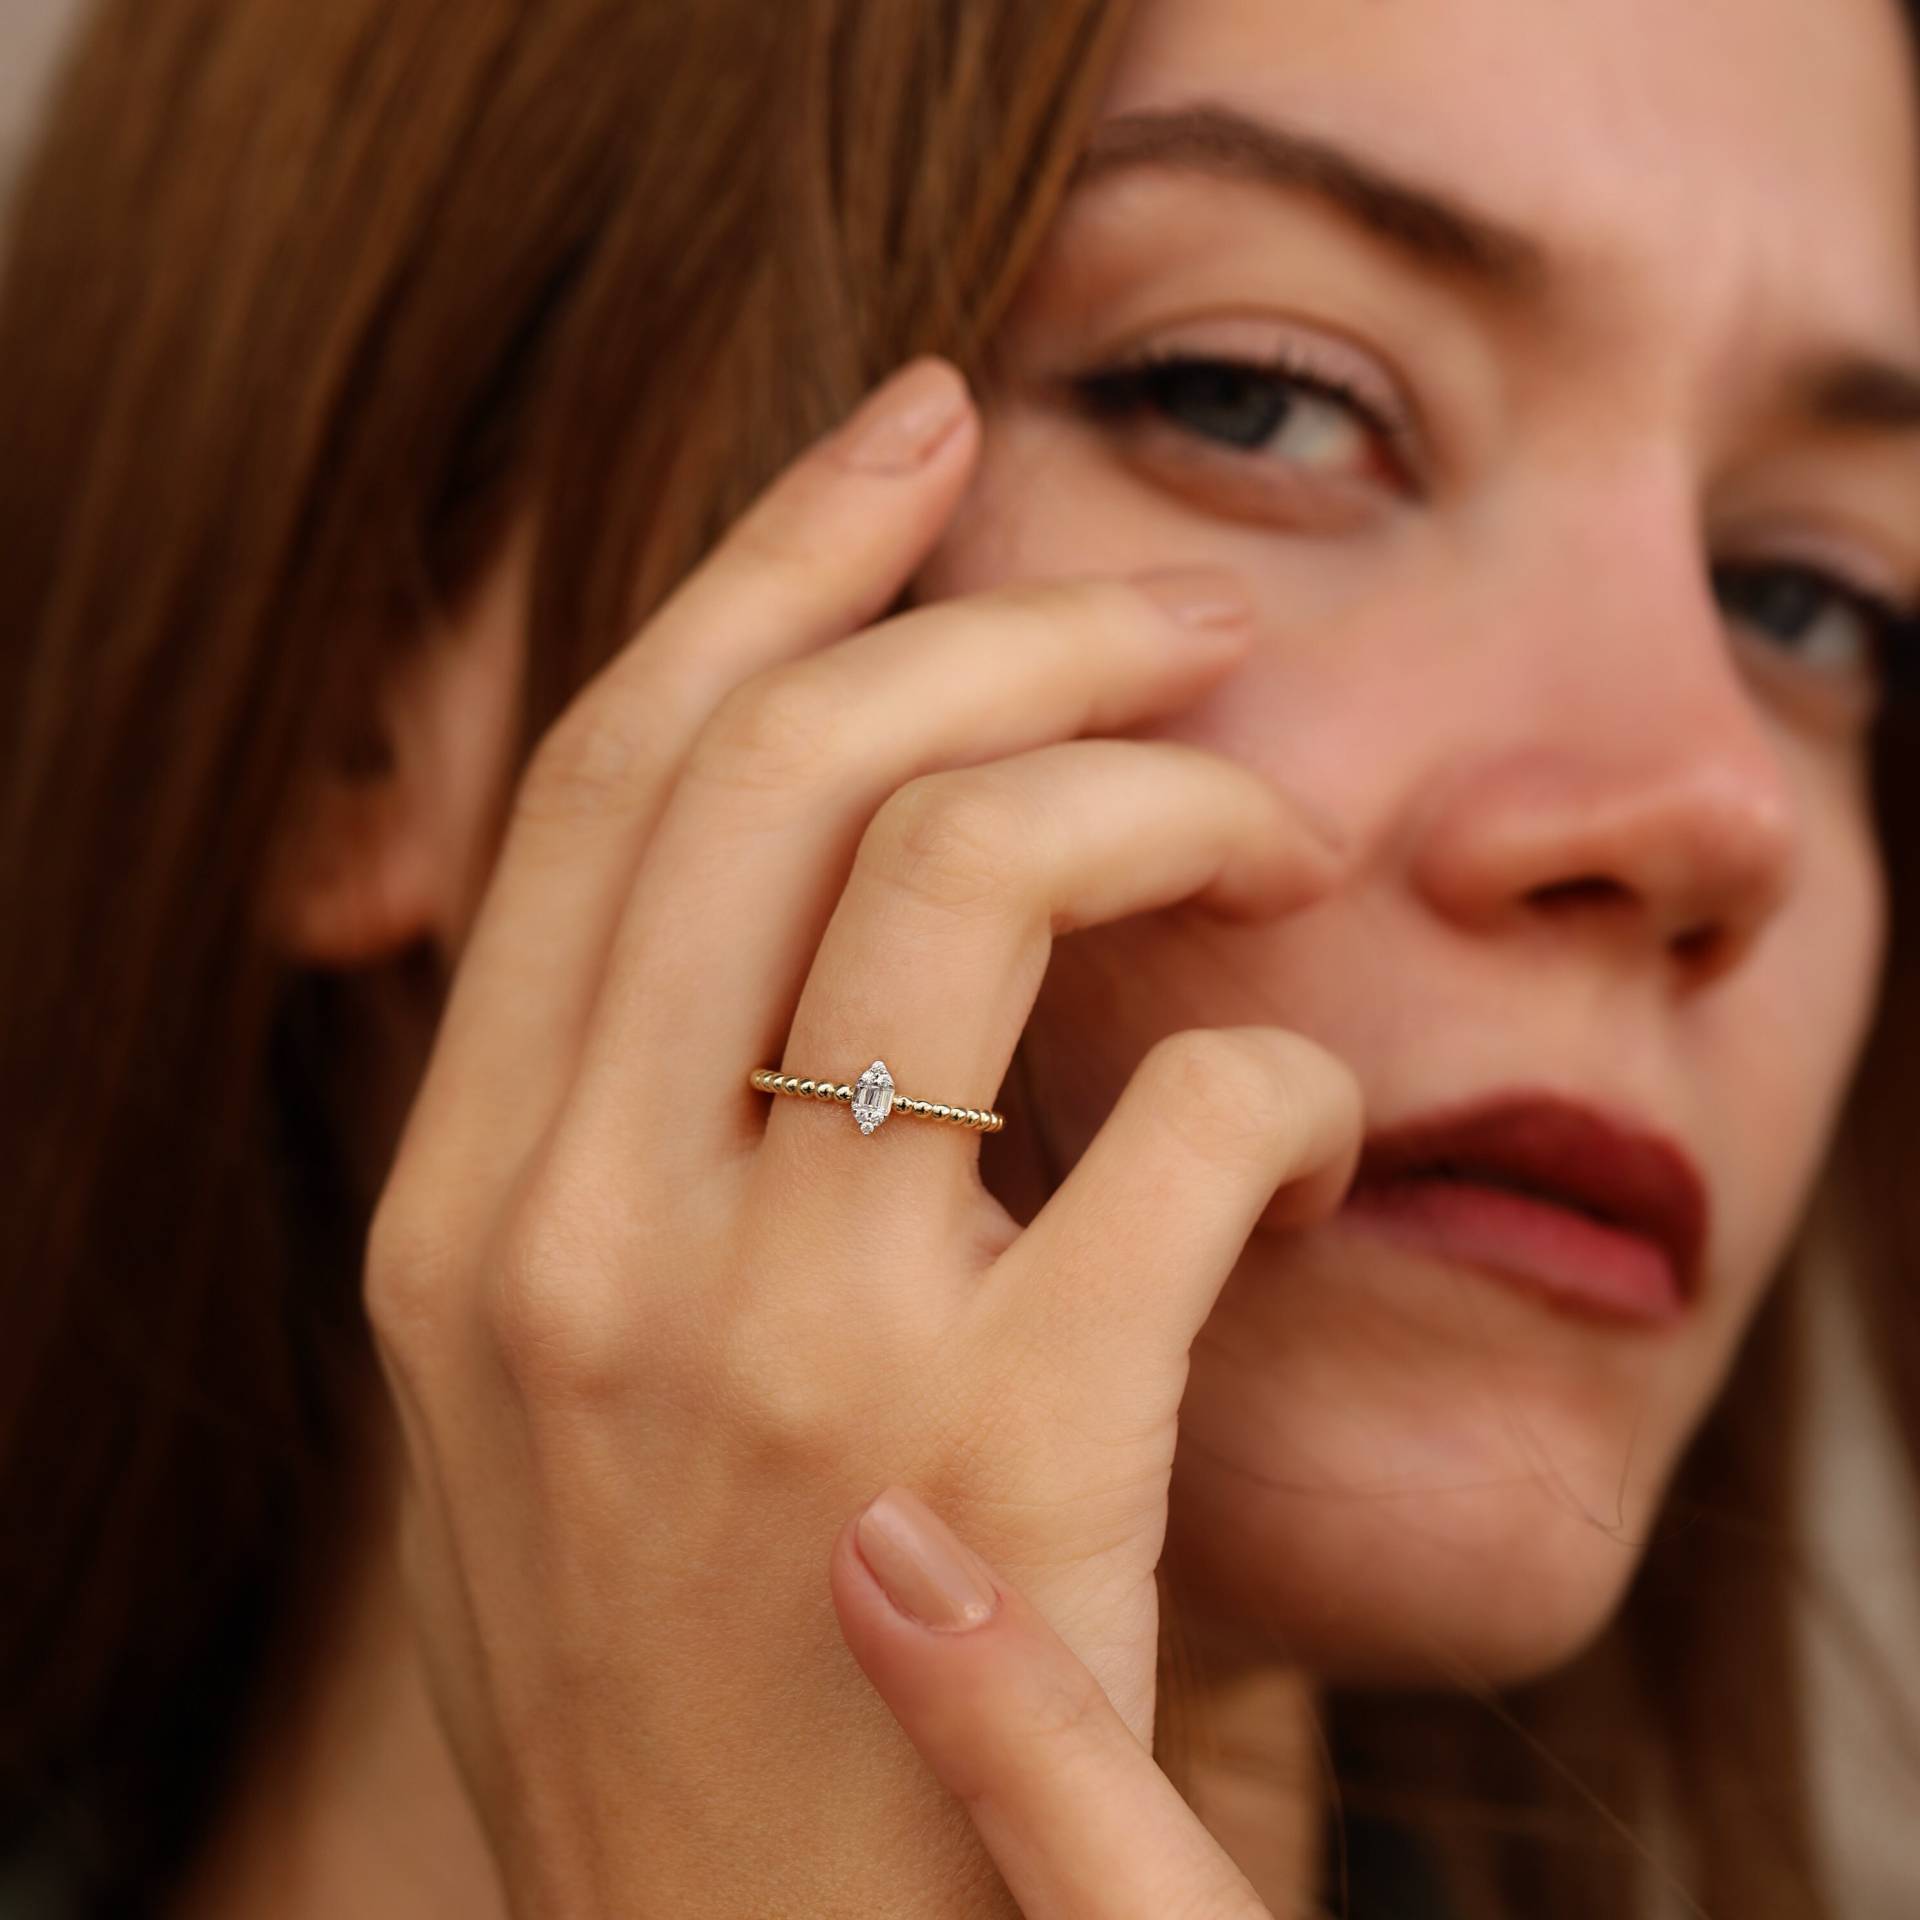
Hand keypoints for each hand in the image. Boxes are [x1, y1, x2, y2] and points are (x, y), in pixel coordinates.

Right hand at [365, 352, 1362, 1916]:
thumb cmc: (683, 1669)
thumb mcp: (549, 1389)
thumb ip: (612, 1134)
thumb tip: (784, 869)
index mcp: (462, 1208)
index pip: (609, 775)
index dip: (769, 561)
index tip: (913, 438)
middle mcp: (579, 1242)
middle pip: (795, 760)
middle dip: (1009, 616)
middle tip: (1177, 608)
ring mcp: (778, 1346)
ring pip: (974, 868)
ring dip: (1170, 791)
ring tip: (1277, 818)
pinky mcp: (1004, 1453)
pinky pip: (1194, 1130)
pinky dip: (1283, 1087)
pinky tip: (1299, 1137)